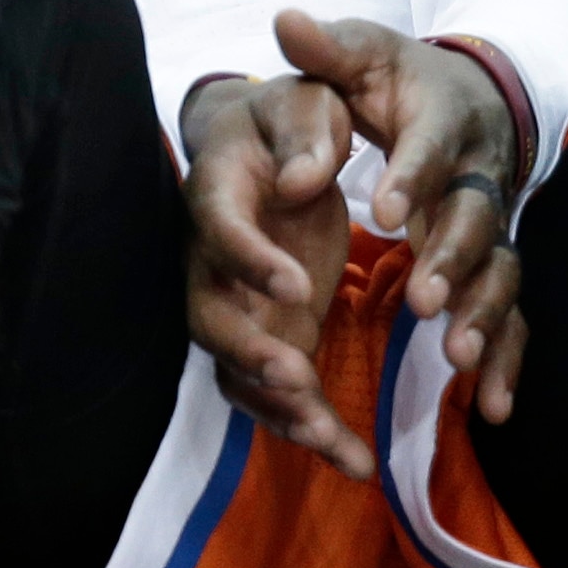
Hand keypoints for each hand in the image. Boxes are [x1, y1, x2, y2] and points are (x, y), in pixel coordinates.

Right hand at [182, 69, 363, 474]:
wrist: (266, 144)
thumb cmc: (286, 119)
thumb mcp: (304, 103)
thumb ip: (307, 134)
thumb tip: (306, 177)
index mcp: (216, 195)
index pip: (219, 231)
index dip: (249, 262)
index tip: (298, 285)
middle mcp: (211, 261)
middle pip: (208, 319)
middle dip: (249, 353)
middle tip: (296, 376)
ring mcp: (236, 307)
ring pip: (237, 372)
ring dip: (279, 410)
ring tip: (332, 441)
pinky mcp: (269, 335)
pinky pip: (277, 393)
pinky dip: (312, 430)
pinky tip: (359, 463)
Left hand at [272, 10, 524, 430]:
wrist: (469, 98)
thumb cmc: (402, 80)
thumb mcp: (365, 53)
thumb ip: (327, 48)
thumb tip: (284, 19)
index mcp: (441, 124)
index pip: (429, 150)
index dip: (411, 179)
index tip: (384, 211)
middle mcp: (477, 178)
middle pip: (476, 220)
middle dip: (452, 260)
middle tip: (422, 299)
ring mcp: (492, 225)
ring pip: (500, 273)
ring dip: (483, 316)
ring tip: (456, 357)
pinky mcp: (493, 264)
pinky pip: (509, 314)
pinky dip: (505, 359)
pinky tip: (491, 405)